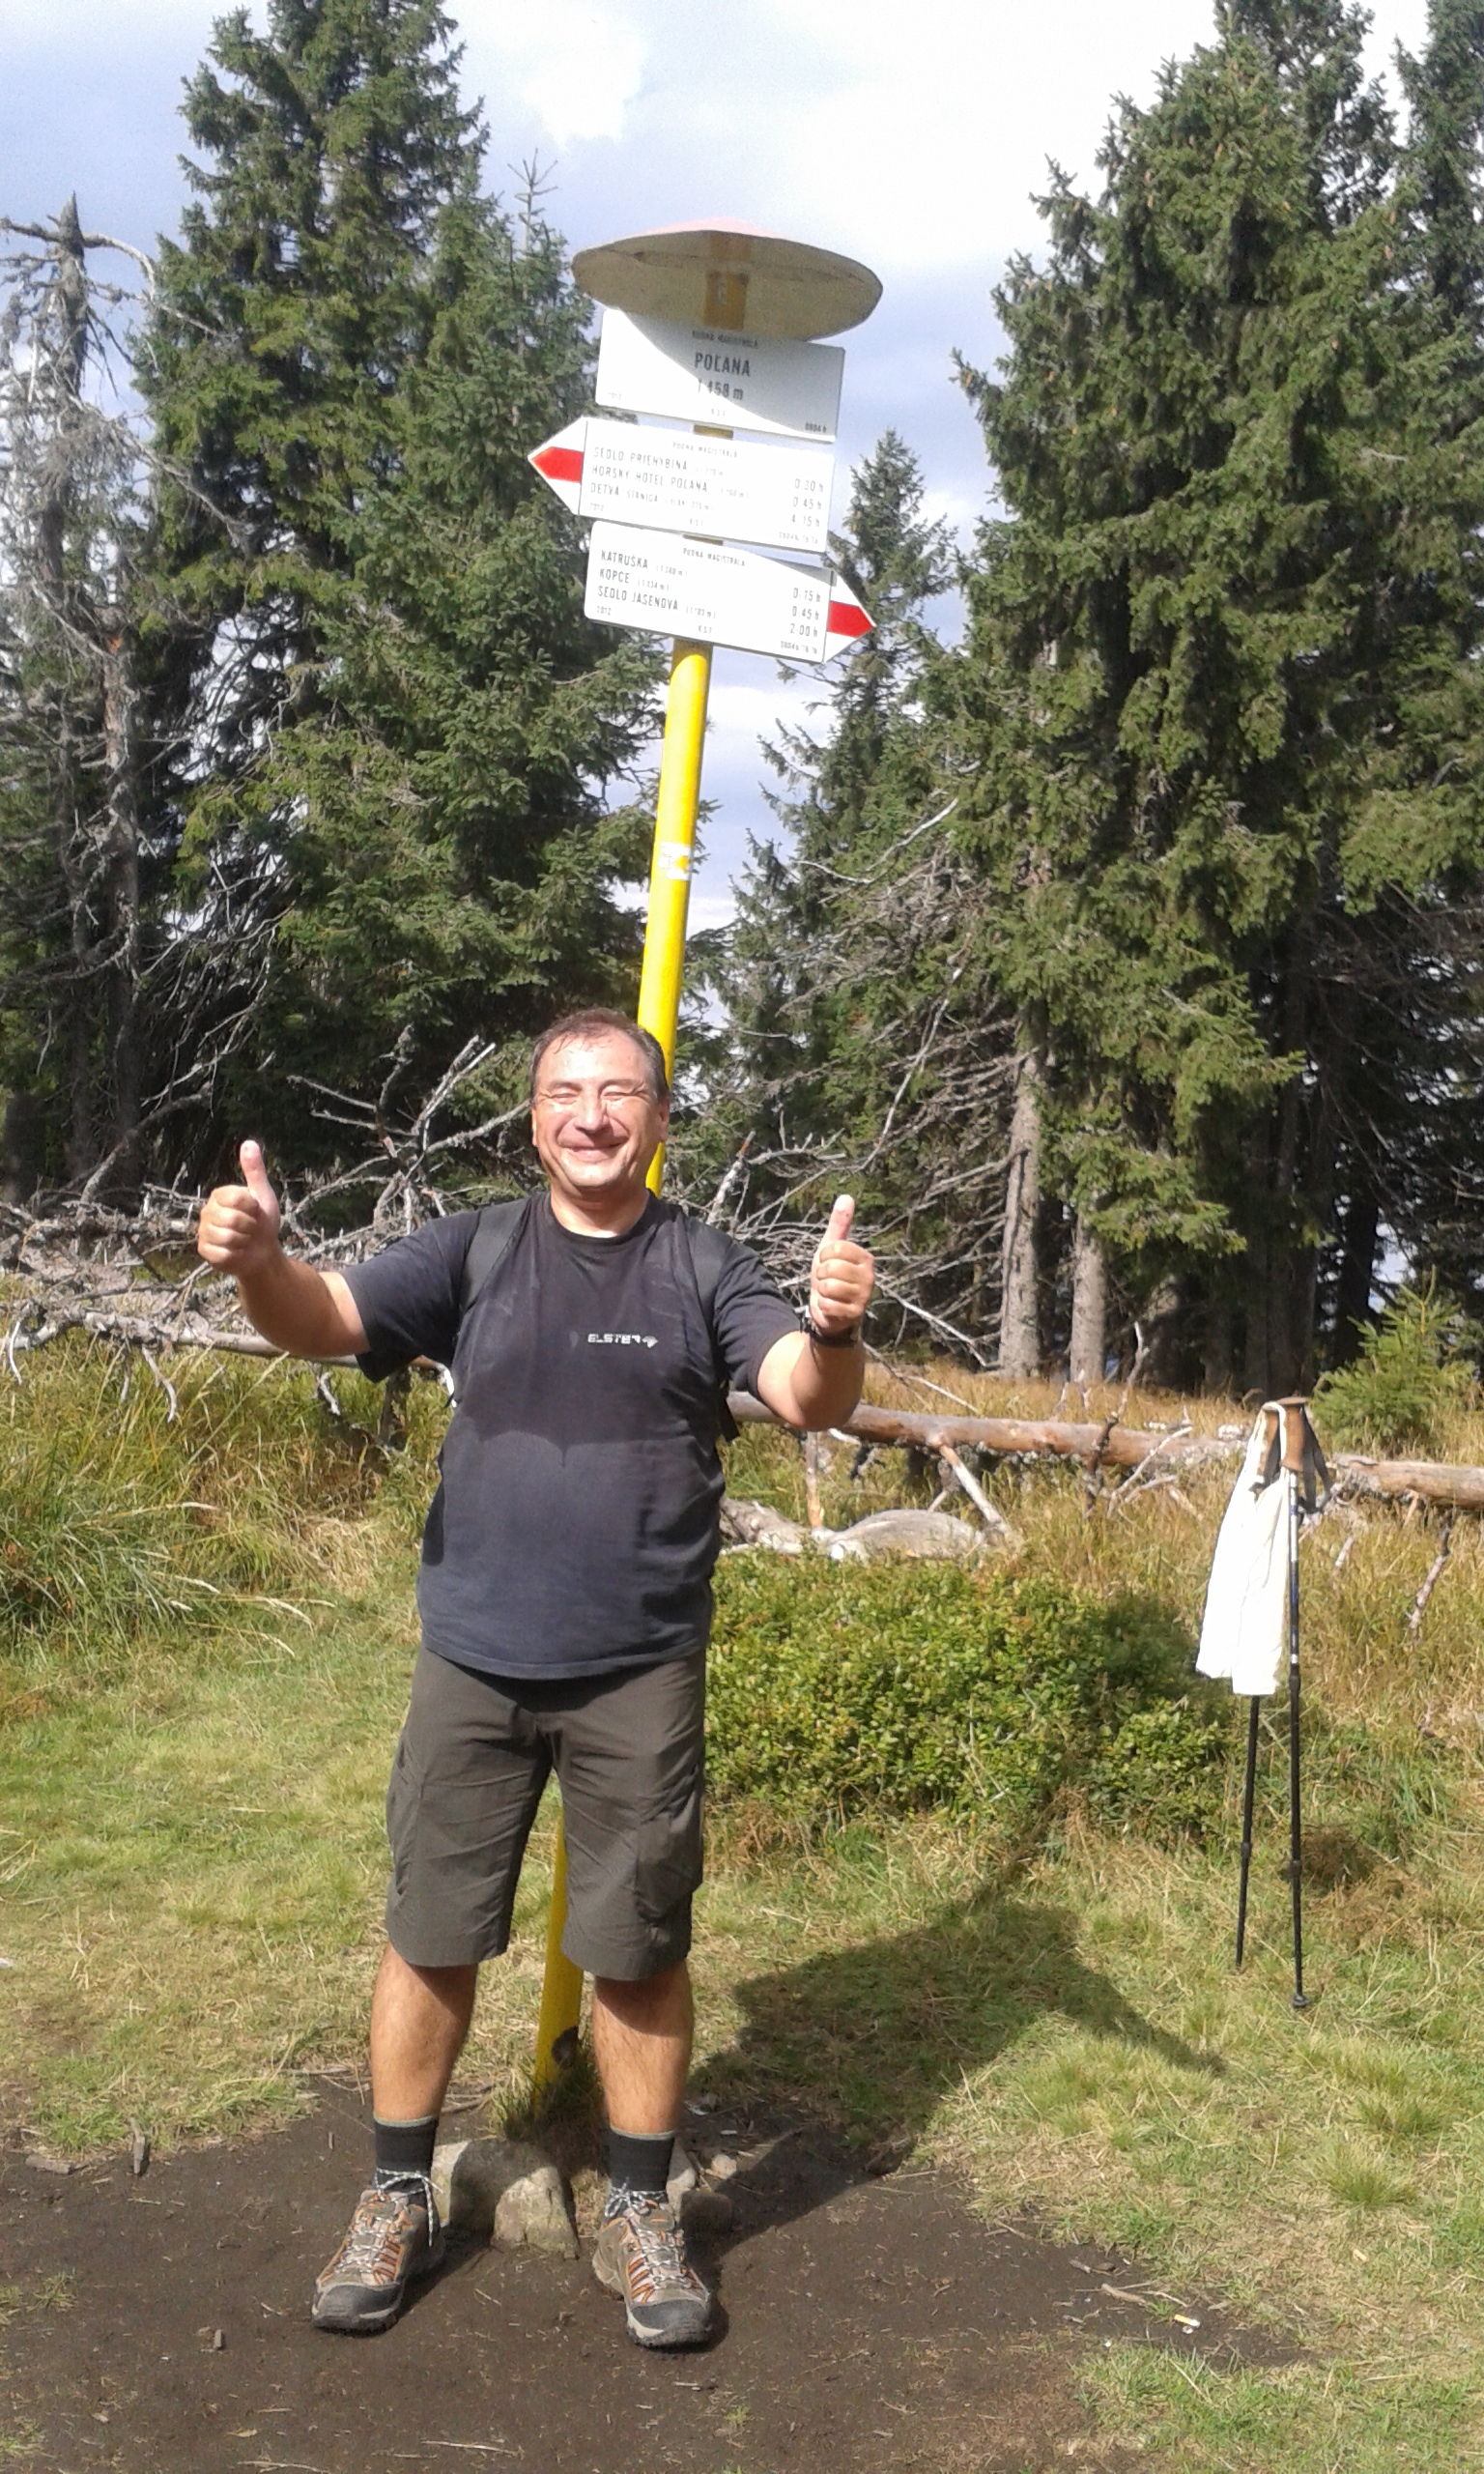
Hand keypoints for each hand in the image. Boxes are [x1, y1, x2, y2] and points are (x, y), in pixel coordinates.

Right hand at [196, 1140, 282, 1278]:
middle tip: (251, 1228)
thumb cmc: (262, 1223)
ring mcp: (203, 1231)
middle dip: (250, 1227)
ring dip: (244, 1242)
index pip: (237, 1198)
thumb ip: (255, 1171)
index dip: (253, 1208)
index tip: (255, 1211)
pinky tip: (237, 1252)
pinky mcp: (204, 1251)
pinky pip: (223, 1253)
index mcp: (220, 1195)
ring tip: (244, 1240)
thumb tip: (249, 1142)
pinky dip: (236, 1255)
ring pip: (228, 1237)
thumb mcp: (263, 1195)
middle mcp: (207, 1211)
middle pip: (232, 1219)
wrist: (262, 1253)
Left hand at [808, 1194, 873, 1339]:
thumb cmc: (831, 1276)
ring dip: (822, 1291)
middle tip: (827, 1280)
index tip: (827, 1262)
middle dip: (821, 1275)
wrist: (828, 1310)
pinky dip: (823, 1305)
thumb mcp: (831, 1248)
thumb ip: (839, 1225)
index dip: (823, 1256)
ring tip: (829, 1293)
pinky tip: (830, 1306)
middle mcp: (869, 1276)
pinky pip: (828, 1304)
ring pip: (829, 1286)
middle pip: (831, 1268)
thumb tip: (846, 1197)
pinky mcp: (855, 1313)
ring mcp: (864, 1296)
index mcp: (865, 1258)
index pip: (835, 1248)